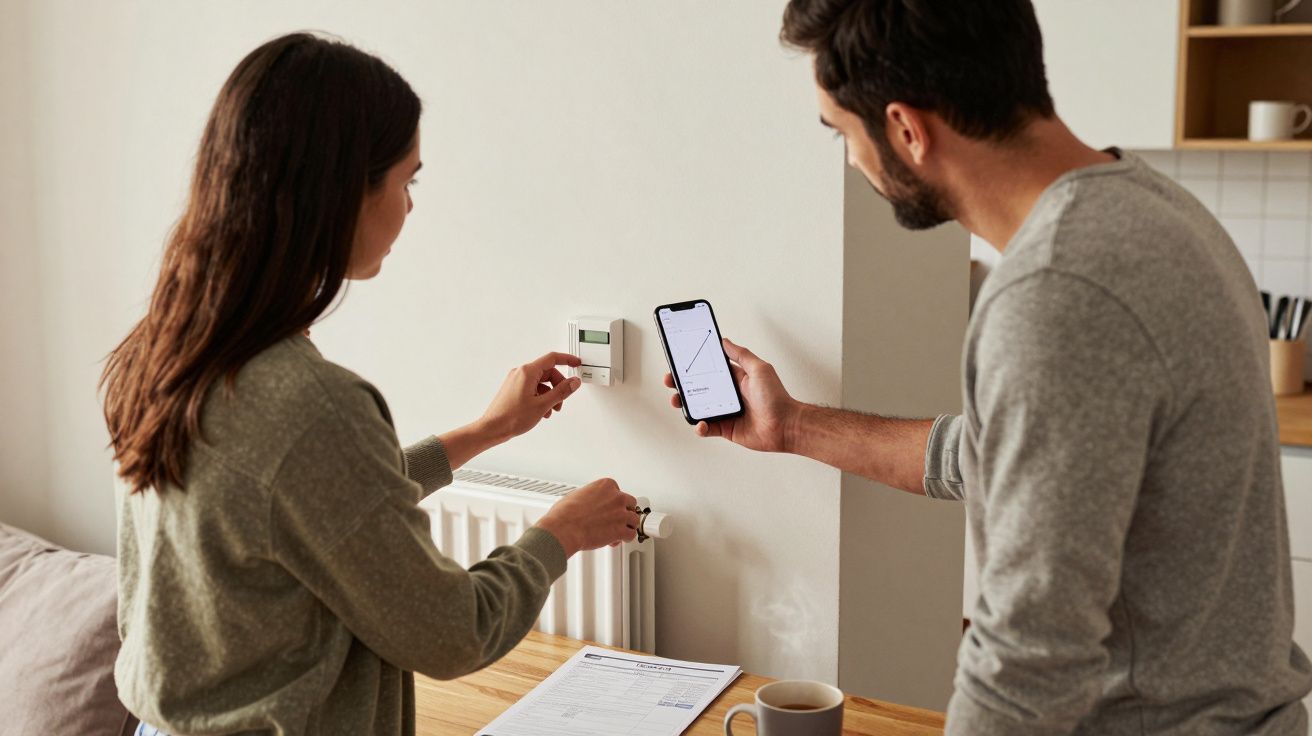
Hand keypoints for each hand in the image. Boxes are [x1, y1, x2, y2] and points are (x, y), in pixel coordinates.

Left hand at [479, 353, 582, 441]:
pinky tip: (542, 411)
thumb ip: (561, 392)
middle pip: (547, 373)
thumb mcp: (543, 405)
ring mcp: (516, 381)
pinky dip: (541, 398)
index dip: (567, 360)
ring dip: (550, 395)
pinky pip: (533, 388)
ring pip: (541, 383)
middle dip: (558, 386)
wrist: (493, 428)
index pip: (552, 359)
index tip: (576, 363)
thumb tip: (573, 382)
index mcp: (527, 372)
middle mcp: (520, 373)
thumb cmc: (511, 417)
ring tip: (551, 409)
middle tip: (562, 399)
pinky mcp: (514, 389)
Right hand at [536, 478, 639, 556]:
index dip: (614, 502)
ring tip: (618, 531)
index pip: (619, 492)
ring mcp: (621, 514)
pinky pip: (631, 535)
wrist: (564, 528)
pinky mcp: (621, 530)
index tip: (610, 508)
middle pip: (630, 504)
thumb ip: (590, 496)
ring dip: (627, 526)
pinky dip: (625, 539)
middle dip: (624, 512)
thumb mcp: (577, 494)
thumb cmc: (566, 513)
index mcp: (606, 486)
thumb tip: (589, 501)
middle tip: (616, 518)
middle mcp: (616, 498)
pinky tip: (617, 540)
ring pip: (634, 520)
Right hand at [664, 338, 800, 452]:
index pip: (709, 370)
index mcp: (734, 379)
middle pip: (699, 388)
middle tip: (671, 381)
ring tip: (678, 401)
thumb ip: (741, 355)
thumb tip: (725, 341)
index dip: (693, 366)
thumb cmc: (777, 397)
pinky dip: (700, 427)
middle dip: (682, 384)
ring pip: (698, 408)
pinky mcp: (726, 429)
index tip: (679, 361)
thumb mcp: (759, 368)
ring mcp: (726, 412)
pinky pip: (707, 428)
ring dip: (685, 404)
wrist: (786, 426)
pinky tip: (700, 423)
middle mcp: (728, 395)